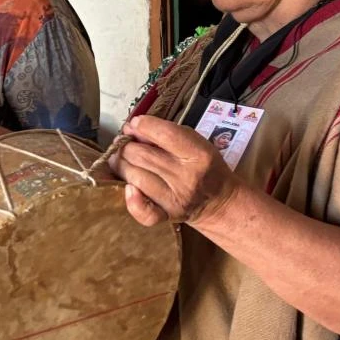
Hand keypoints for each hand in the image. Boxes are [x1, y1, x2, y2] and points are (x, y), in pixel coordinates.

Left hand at [109, 115, 242, 226]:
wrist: (219, 201)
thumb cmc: (204, 165)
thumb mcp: (194, 141)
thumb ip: (166, 133)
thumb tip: (133, 128)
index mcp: (198, 154)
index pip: (165, 135)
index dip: (143, 126)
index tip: (135, 123)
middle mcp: (187, 177)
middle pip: (142, 156)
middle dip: (126, 145)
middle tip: (124, 142)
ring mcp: (176, 199)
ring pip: (136, 178)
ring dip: (121, 166)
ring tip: (120, 159)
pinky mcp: (167, 216)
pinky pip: (145, 213)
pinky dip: (132, 200)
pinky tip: (128, 187)